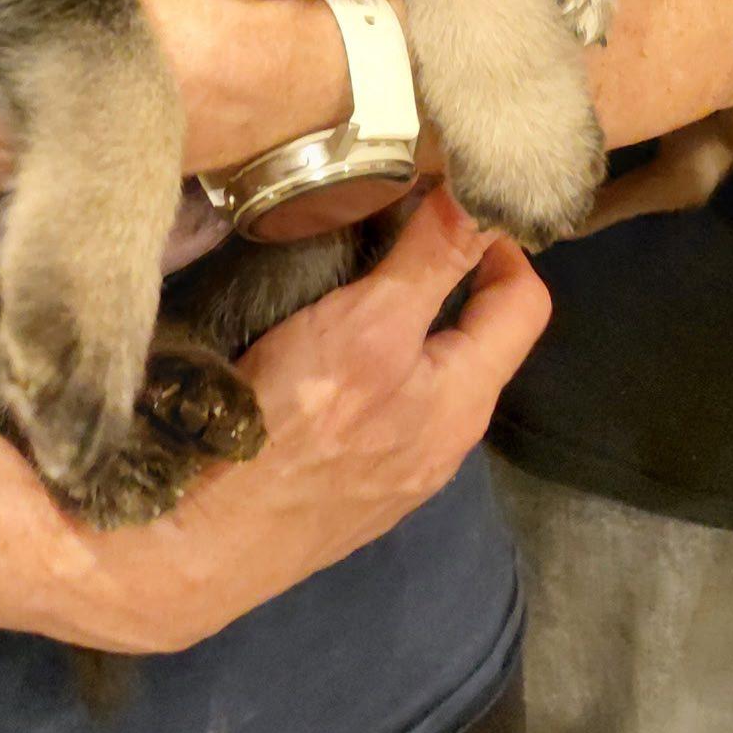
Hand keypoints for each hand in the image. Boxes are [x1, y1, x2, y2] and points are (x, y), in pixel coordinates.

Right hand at [42, 189, 550, 653]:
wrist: (207, 537)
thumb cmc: (292, 423)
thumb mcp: (367, 324)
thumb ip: (429, 261)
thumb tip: (480, 196)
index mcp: (465, 399)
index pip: (526, 303)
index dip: (501, 242)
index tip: (450, 203)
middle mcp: (446, 441)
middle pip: (475, 338)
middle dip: (447, 275)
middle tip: (391, 226)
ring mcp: (398, 471)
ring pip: (424, 373)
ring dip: (404, 320)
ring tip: (349, 278)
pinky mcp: (350, 488)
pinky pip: (382, 408)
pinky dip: (369, 363)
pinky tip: (319, 350)